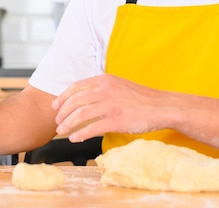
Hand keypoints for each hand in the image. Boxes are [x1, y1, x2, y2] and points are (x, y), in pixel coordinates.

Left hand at [52, 74, 167, 142]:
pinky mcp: (116, 120)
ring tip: (62, 131)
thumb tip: (83, 98)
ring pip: (80, 115)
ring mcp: (111, 105)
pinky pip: (92, 128)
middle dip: (62, 112)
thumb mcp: (119, 85)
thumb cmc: (141, 98)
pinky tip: (74, 138)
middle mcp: (105, 90)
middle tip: (57, 121)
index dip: (63, 97)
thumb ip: (102, 88)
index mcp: (105, 80)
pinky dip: (80, 134)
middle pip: (75, 101)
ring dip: (68, 123)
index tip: (56, 106)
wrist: (162, 107)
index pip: (76, 87)